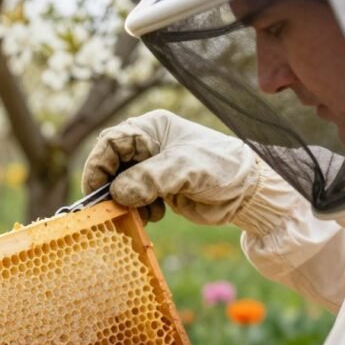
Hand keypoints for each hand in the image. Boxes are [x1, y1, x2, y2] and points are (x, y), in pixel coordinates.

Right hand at [81, 109, 275, 230]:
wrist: (247, 193)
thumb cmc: (220, 168)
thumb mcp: (184, 169)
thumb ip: (150, 178)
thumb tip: (117, 194)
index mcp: (152, 128)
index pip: (112, 142)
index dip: (99, 165)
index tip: (97, 190)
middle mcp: (148, 146)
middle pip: (111, 164)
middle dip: (110, 187)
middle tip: (112, 208)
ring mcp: (152, 169)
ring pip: (120, 186)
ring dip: (125, 203)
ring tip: (144, 213)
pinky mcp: (157, 190)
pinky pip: (134, 200)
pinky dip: (137, 211)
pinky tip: (155, 215)